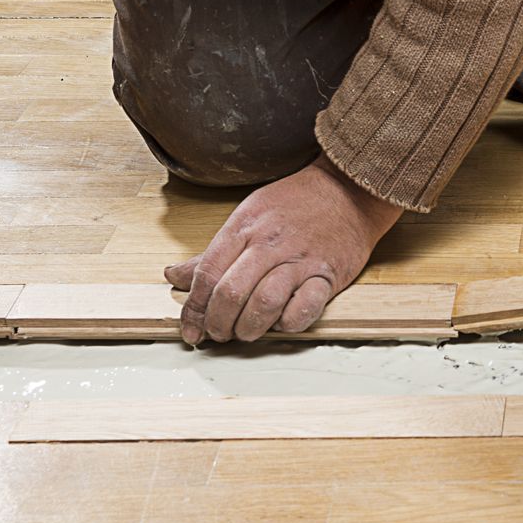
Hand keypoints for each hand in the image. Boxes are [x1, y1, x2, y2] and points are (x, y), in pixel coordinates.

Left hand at [165, 157, 402, 342]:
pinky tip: (281, 323)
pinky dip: (288, 324)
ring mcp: (299, 260)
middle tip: (217, 334)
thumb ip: (213, 252)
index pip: (207, 274)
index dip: (193, 309)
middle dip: (217, 323)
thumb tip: (174, 276)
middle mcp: (269, 244)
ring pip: (263, 304)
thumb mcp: (247, 215)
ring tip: (245, 333)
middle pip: (231, 293)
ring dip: (248, 328)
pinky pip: (304, 309)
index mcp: (244, 227)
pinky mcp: (327, 275)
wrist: (348, 188)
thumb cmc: (296, 202)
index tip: (190, 329)